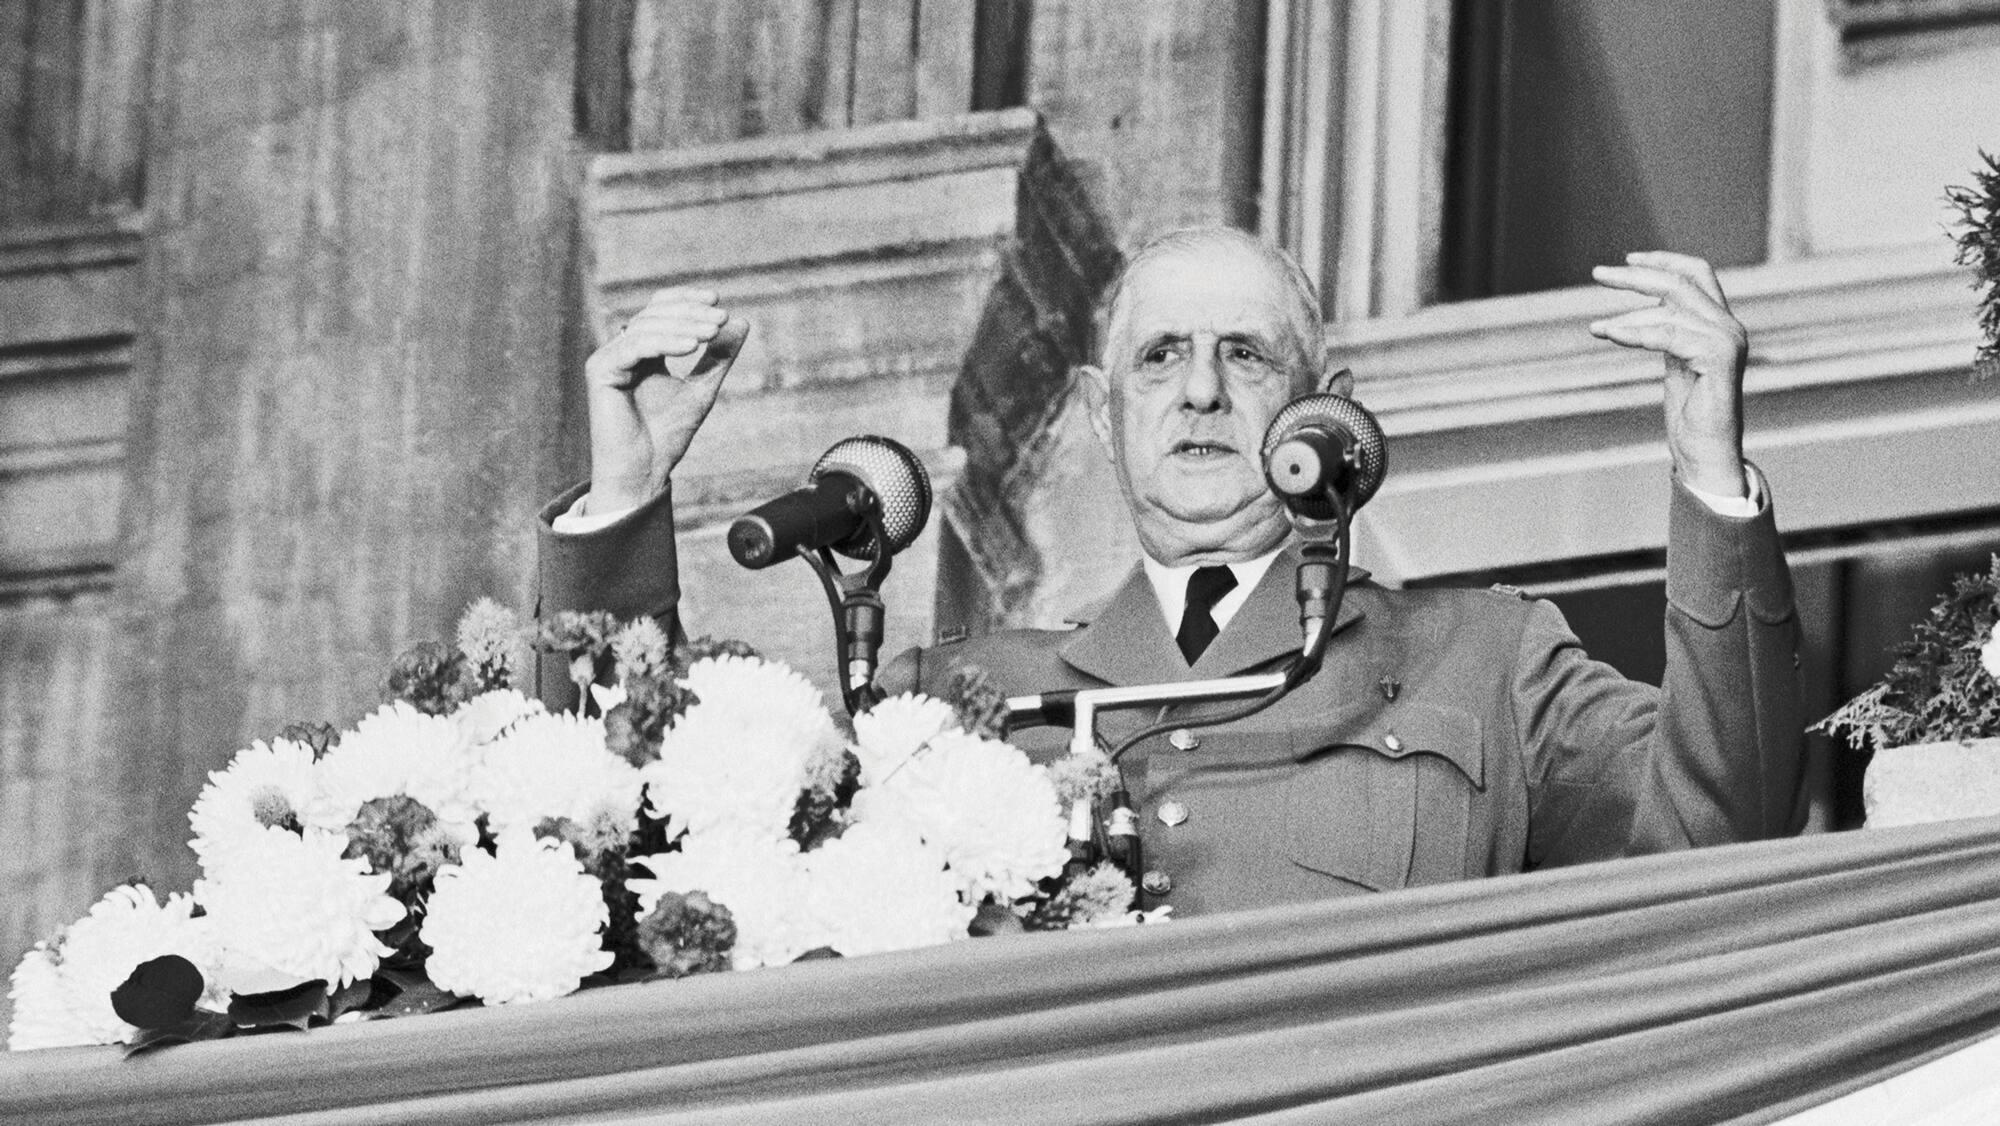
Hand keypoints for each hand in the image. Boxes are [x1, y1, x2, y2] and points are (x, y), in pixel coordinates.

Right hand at [584, 287, 749, 513]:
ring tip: (712, 332)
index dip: (687, 300)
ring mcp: (608, 359)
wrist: (644, 471)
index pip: (661, 310)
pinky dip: (664, 342)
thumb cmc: (668, 435)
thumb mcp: (703, 388)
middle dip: (690, 314)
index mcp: (643, 351)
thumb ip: (719, 357)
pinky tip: (692, 346)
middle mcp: (622, 351)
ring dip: (682, 326)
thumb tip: (742, 321)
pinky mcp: (600, 370)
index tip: (718, 303)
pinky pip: (634, 347)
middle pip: (655, 314)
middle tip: (721, 319)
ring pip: (646, 327)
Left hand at [1589, 251, 1748, 498]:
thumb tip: (1644, 312)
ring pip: (1671, 308)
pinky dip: (1636, 332)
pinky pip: (1669, 334)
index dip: (1664, 261)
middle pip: (1682, 282)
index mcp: (1719, 323)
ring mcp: (1727, 341)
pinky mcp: (1719, 358)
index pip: (1697, 274)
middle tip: (1597, 274)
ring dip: (1627, 315)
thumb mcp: (1675, 363)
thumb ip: (1669, 334)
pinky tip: (1610, 334)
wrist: (1705, 452)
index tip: (1629, 259)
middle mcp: (1729, 327)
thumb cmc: (1689, 414)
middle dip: (1637, 276)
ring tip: (1596, 328)